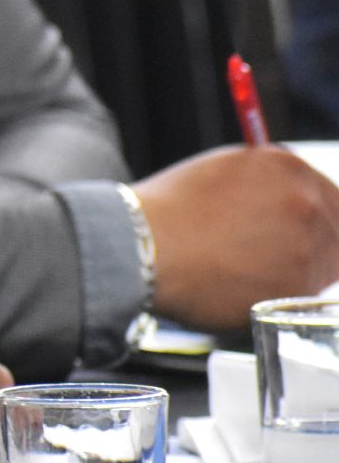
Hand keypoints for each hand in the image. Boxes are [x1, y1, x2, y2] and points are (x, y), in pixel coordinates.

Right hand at [136, 147, 338, 332]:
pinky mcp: (298, 286)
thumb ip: (265, 180)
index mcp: (288, 167)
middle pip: (337, 231)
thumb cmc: (168, 212)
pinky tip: (247, 288)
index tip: (299, 232)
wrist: (142, 247)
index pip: (332, 197)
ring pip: (326, 266)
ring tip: (252, 273)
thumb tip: (285, 195)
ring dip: (299, 271)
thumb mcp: (222, 171)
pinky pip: (306, 295)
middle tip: (272, 257)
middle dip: (313, 245)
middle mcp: (307, 201)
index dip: (316, 218)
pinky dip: (282, 295)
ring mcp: (308, 244)